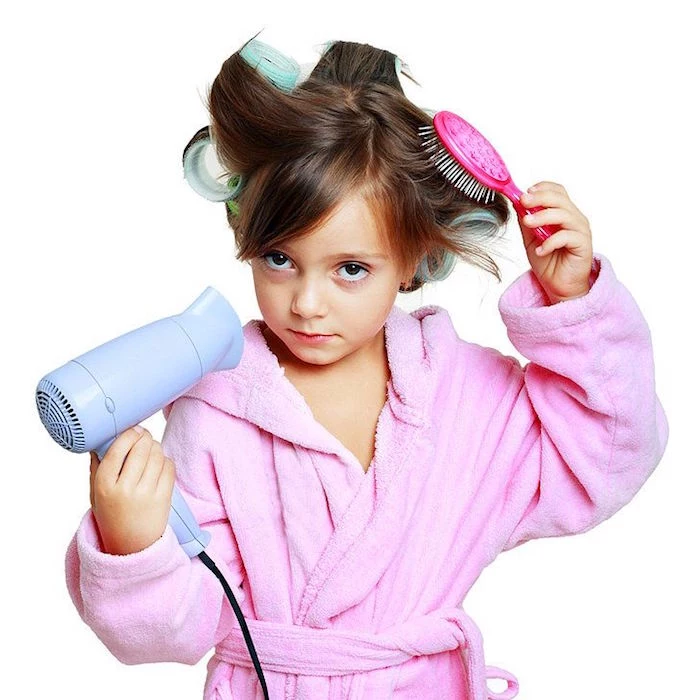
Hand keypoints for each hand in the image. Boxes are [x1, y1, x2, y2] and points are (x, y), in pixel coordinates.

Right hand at [89, 426, 175, 554]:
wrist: (131, 547)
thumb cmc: (112, 516)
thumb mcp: (95, 494)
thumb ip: (96, 468)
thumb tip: (100, 441)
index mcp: (104, 485)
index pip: (118, 448)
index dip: (129, 434)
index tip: (133, 430)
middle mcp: (124, 488)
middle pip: (141, 447)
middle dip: (145, 437)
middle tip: (144, 437)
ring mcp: (146, 493)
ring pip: (157, 454)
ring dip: (156, 448)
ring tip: (151, 451)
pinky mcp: (163, 497)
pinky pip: (169, 466)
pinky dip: (166, 461)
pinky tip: (160, 465)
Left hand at [517, 181, 593, 303]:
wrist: (558, 285)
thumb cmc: (548, 261)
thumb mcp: (530, 238)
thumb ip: (526, 221)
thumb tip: (516, 203)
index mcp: (563, 213)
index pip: (557, 191)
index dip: (542, 188)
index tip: (525, 192)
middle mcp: (574, 218)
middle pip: (560, 199)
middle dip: (540, 198)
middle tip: (523, 202)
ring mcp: (580, 230)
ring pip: (564, 214)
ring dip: (543, 217)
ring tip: (528, 223)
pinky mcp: (583, 245)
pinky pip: (567, 236)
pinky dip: (550, 242)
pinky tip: (540, 250)